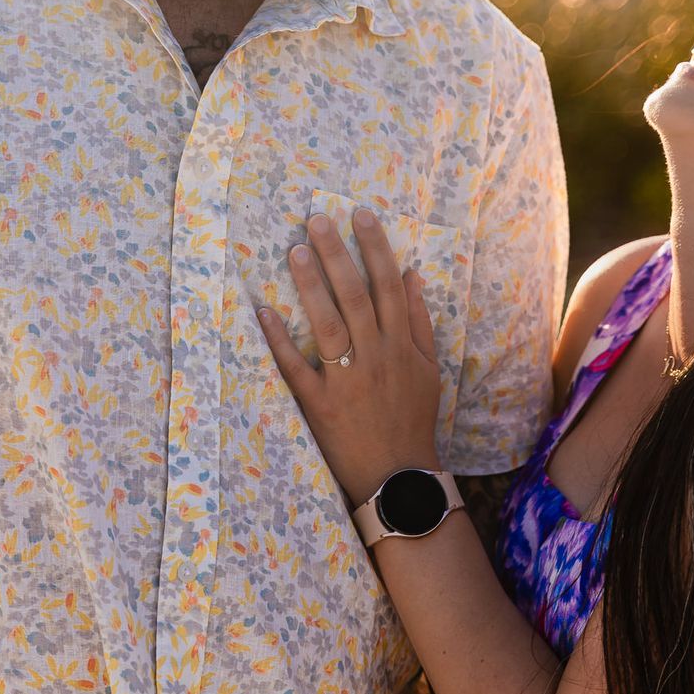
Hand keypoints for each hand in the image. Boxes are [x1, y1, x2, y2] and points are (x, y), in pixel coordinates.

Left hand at [256, 209, 442, 503]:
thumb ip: (421, 322)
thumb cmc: (413, 418)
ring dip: (311, 285)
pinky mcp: (320, 404)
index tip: (360, 216)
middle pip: (355, 294)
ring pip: (327, 323)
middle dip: (337, 254)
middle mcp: (375, 355)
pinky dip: (280, 340)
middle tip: (317, 220)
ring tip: (295, 251)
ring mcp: (347, 379)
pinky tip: (264, 311)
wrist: (399, 477)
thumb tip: (413, 275)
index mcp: (401, 344)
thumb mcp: (429, 369)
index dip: (375, 247)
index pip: (389, 284)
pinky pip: (296, 367)